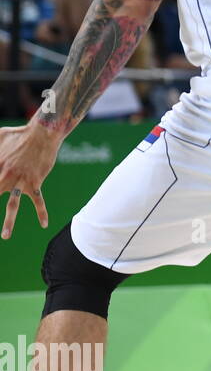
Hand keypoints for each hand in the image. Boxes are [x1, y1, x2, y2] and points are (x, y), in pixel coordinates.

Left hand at [0, 124, 56, 238]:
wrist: (42, 134)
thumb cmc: (20, 133)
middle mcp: (5, 176)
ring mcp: (20, 181)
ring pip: (12, 206)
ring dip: (8, 223)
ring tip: (5, 236)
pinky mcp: (35, 182)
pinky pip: (39, 201)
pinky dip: (42, 213)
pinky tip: (44, 224)